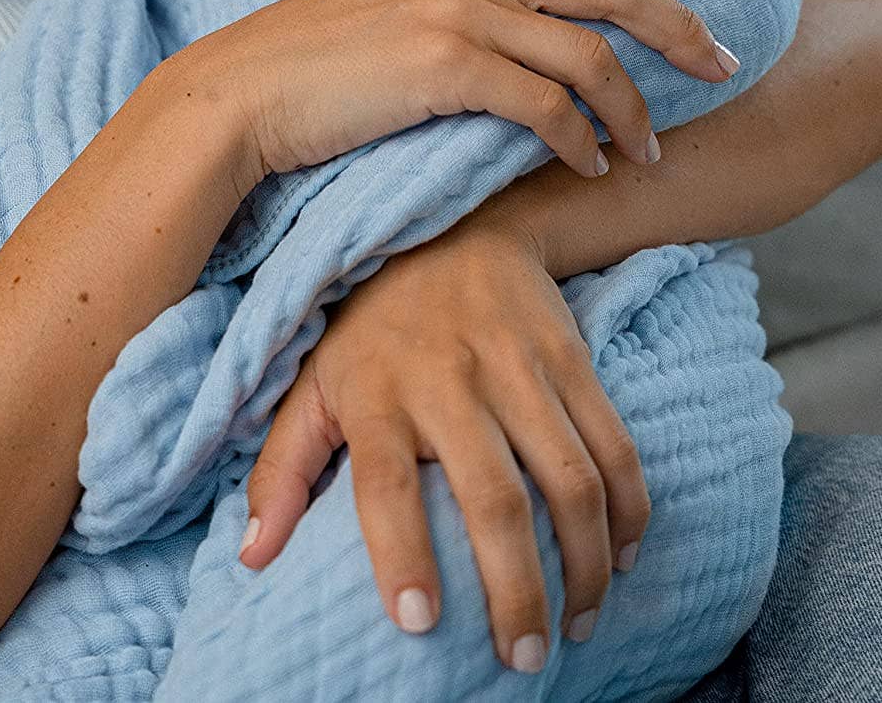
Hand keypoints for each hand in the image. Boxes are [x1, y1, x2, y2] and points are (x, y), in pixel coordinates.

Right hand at [194, 0, 737, 184]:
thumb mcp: (398, 0)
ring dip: (635, 106)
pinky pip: (544, 106)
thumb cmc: (319, 60)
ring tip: (652, 148)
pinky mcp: (441, 65)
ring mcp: (454, 8)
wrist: (241, 92)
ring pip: (588, 50)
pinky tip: (590, 168)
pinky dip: (580, 140)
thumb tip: (530, 23)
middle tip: (724, 62)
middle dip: (680, 21)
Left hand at [239, 211, 650, 671]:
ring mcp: (517, 364)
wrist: (455, 222)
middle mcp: (448, 377)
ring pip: (568, 478)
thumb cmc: (372, 322)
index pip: (385, 483)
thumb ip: (283, 469)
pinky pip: (613, 442)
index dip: (402, 555)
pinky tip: (626, 557)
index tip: (419, 624)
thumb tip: (252, 557)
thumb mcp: (312, 381)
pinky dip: (629, 508)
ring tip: (578, 624)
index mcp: (376, 392)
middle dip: (517, 590)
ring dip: (585, 562)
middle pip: (493, 497)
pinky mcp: (569, 353)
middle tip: (525, 660)